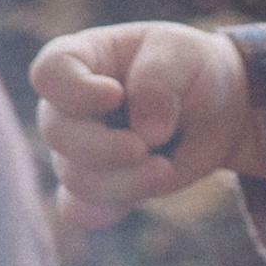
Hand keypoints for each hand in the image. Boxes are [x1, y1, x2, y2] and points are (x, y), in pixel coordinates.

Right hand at [31, 20, 261, 236]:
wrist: (216, 110)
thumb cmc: (191, 68)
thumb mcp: (184, 55)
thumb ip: (158, 82)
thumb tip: (145, 133)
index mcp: (82, 58)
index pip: (49, 73)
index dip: (75, 90)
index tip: (115, 95)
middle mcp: (69, 105)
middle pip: (57, 132)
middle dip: (105, 148)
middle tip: (147, 146)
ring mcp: (77, 148)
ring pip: (75, 177)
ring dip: (123, 180)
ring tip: (164, 168)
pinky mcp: (95, 187)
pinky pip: (79, 210)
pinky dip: (109, 209)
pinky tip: (144, 191)